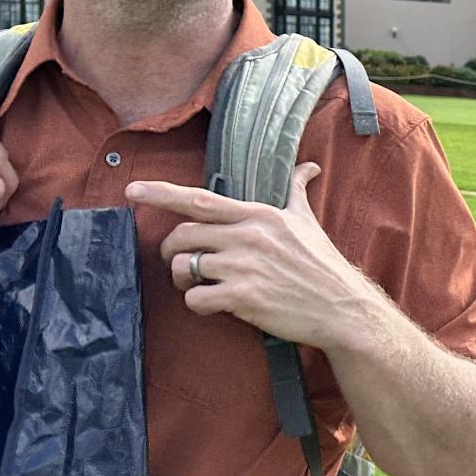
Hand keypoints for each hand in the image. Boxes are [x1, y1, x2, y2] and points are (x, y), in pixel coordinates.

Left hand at [128, 163, 379, 348]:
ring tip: (198, 285)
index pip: (200, 199)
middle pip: (183, 235)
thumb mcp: (308, 222)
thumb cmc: (323, 265)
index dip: (162, 194)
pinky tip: (213, 305)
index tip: (133, 191)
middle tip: (179, 261)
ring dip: (182, 279)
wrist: (342, 308)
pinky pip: (196, 299)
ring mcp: (244, 267)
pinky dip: (196, 304)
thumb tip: (309, 167)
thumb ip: (297, 191)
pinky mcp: (243, 298)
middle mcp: (248, 237)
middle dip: (171, 249)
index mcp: (259, 216)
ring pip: (185, 267)